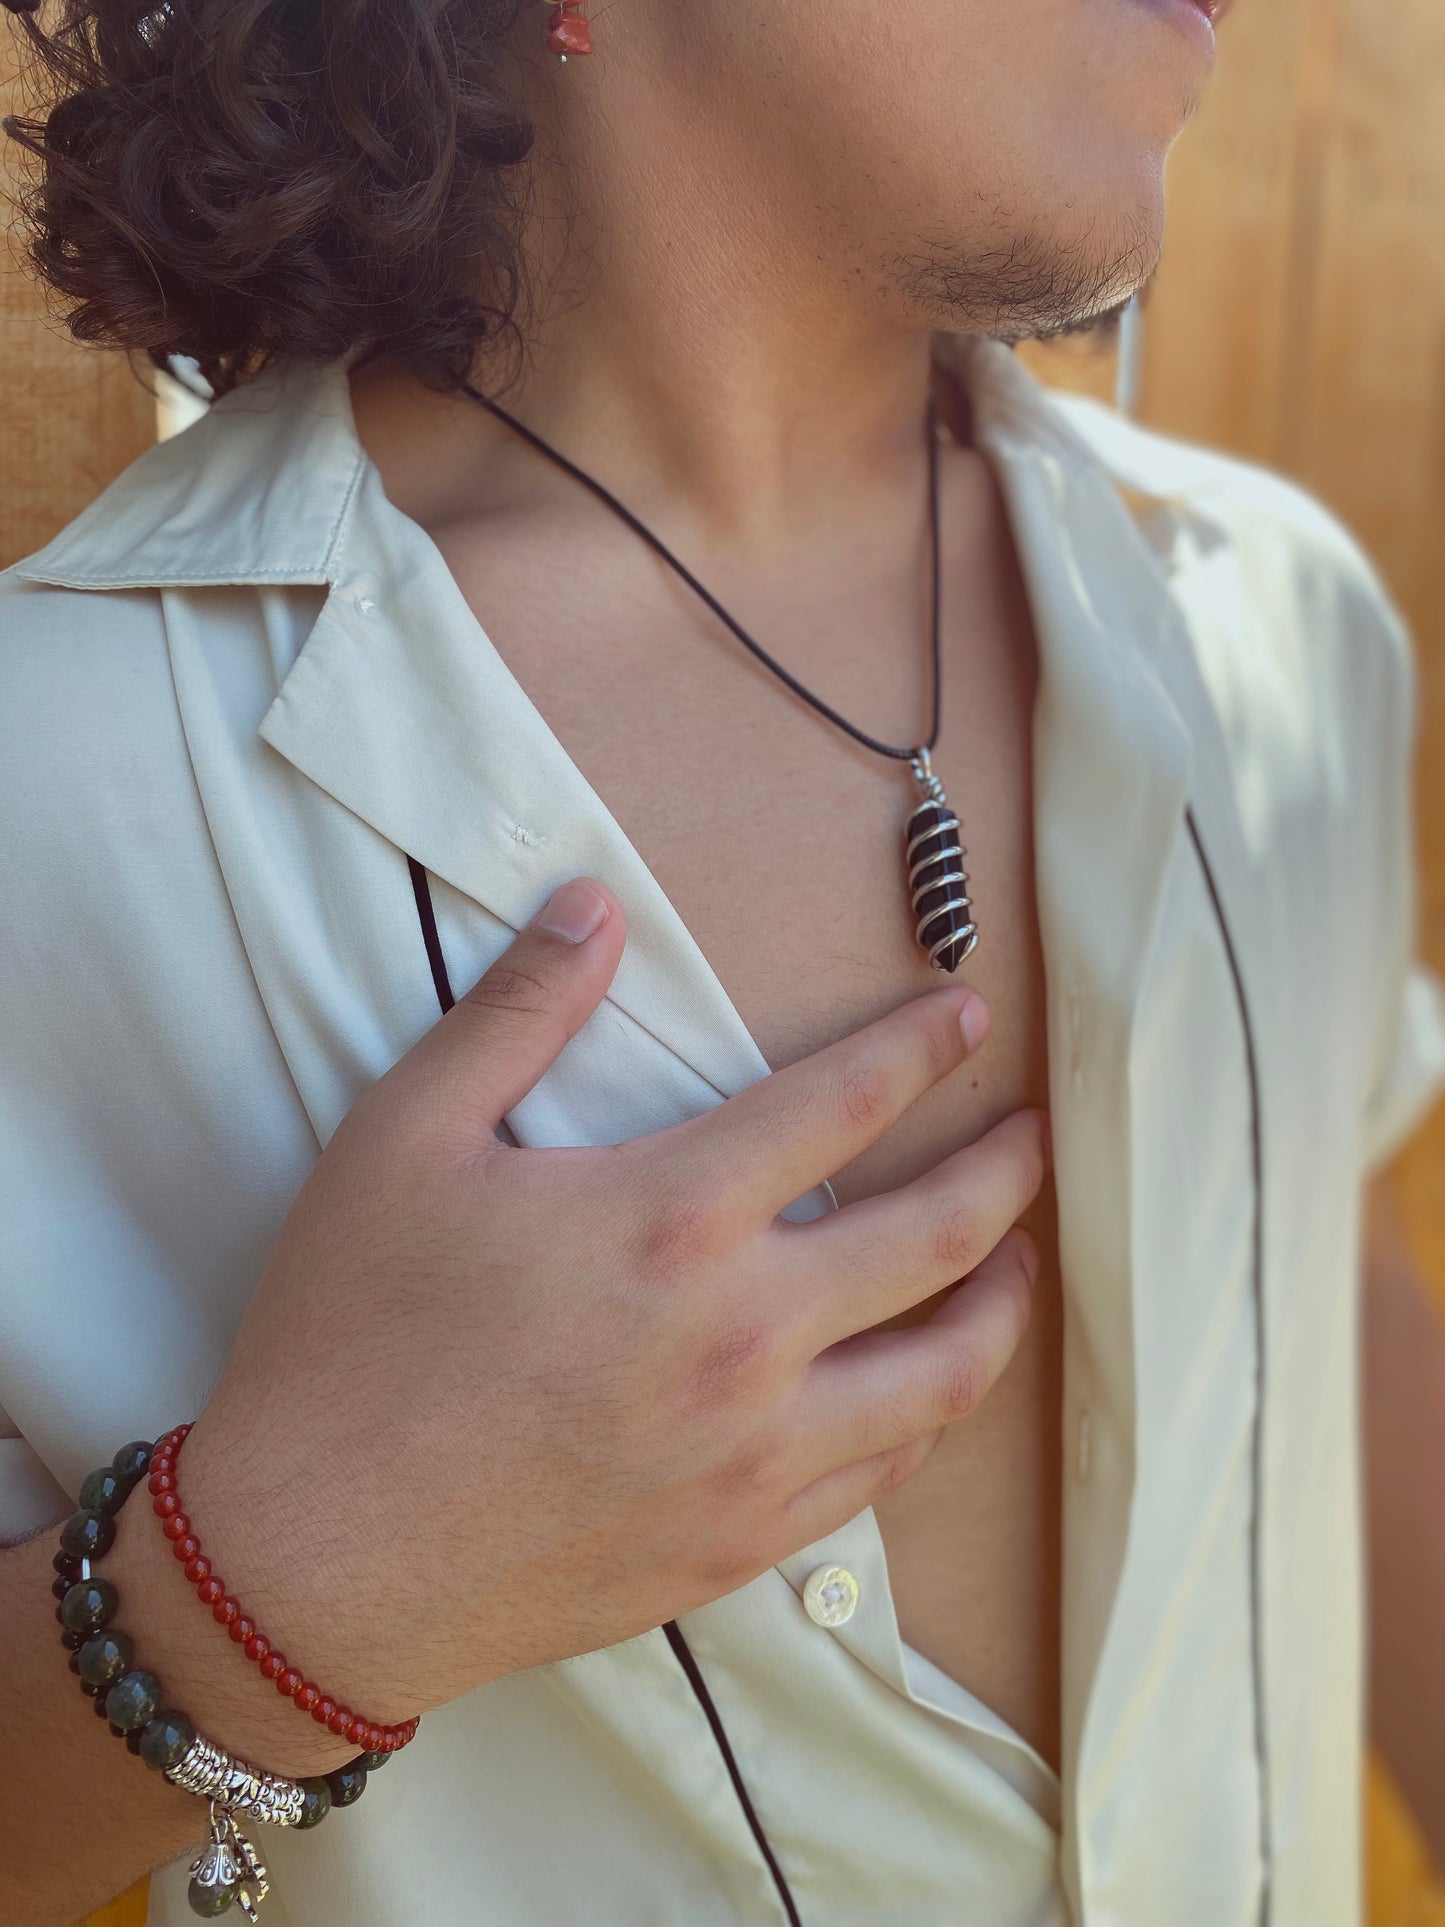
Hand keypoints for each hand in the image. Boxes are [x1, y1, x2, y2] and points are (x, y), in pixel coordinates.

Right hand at [167, 877, 1046, 1768]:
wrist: (312, 1562)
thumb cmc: (350, 1340)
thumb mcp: (405, 1139)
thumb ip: (515, 1011)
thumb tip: (592, 906)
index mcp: (676, 1217)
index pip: (847, 1104)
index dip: (922, 1048)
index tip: (971, 1017)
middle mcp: (747, 1335)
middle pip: (940, 1239)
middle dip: (1007, 1173)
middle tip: (1039, 1136)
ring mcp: (757, 1453)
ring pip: (945, 1375)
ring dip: (1002, 1305)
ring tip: (1019, 1264)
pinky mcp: (740, 1546)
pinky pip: (882, 1475)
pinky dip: (928, 1418)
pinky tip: (922, 1394)